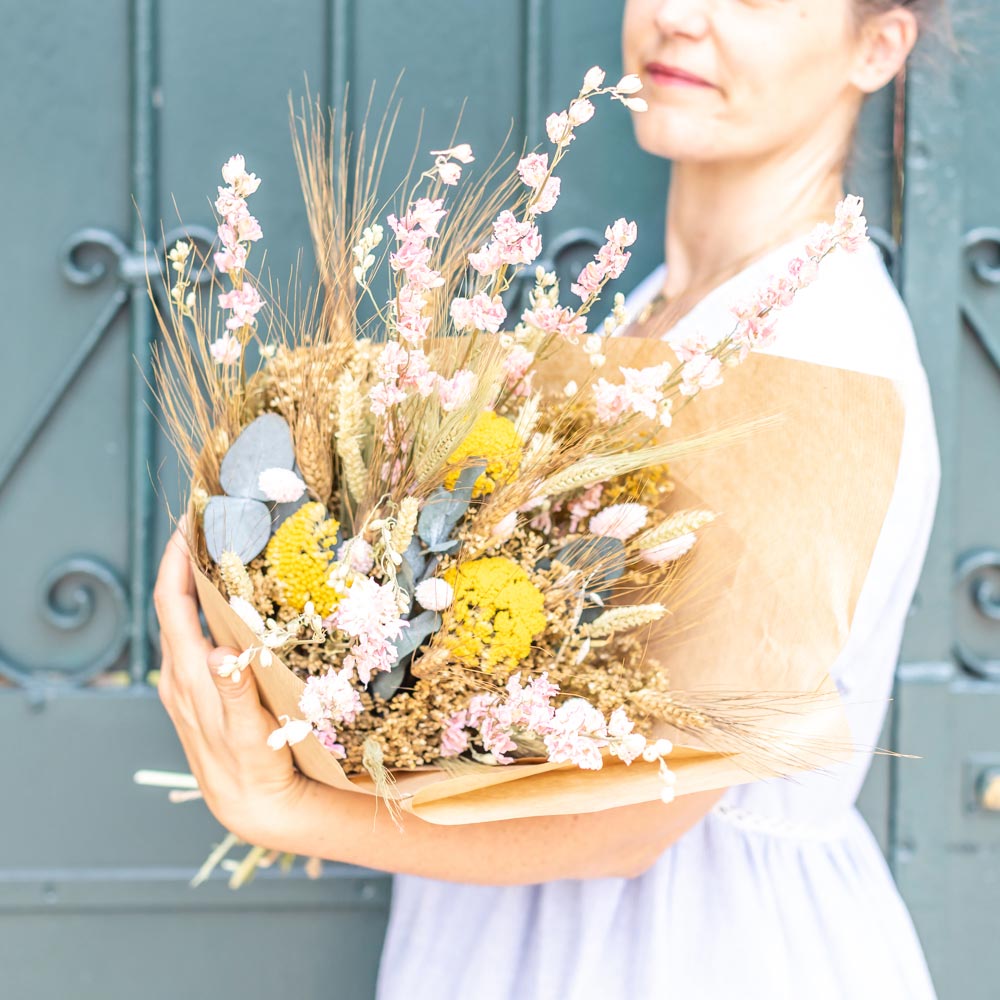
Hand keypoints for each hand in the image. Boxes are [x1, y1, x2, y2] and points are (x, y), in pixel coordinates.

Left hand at [153, 523, 307, 843]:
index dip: (175, 561)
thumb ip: (234, 690)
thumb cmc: (253, 766)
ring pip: (184, 622)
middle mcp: (178, 674)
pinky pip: (195, 639)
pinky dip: (205, 612)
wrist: (251, 804)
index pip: (172, 604)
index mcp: (187, 675)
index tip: (189, 525)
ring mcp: (186, 683)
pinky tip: (228, 606)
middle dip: (186, 562)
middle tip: (212, 527)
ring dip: (195, 585)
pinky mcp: (198, 691)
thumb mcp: (248, 732)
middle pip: (174, 605)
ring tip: (222, 554)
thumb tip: (220, 652)